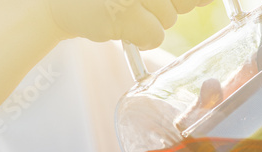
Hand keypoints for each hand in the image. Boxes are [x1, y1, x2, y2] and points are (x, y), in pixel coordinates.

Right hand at [44, 0, 212, 49]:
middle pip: (183, 0)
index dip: (195, 1)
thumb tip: (207, 0)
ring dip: (151, 20)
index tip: (194, 4)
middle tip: (141, 2)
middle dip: (169, 6)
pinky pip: (155, 35)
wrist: (54, 1)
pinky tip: (123, 27)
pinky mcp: (124, 12)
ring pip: (170, 18)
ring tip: (124, 10)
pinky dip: (142, 37)